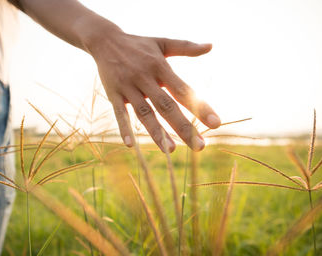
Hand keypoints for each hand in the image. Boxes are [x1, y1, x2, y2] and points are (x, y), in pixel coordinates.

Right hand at [90, 32, 220, 151]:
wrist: (105, 40)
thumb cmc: (138, 44)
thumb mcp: (162, 43)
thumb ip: (186, 47)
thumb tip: (210, 46)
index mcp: (160, 67)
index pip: (183, 91)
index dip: (200, 107)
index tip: (216, 124)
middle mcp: (145, 78)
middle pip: (166, 107)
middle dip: (184, 128)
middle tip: (200, 147)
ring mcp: (128, 87)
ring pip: (144, 113)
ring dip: (157, 133)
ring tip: (172, 150)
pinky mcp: (113, 94)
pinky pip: (119, 113)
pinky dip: (124, 128)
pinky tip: (131, 145)